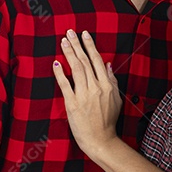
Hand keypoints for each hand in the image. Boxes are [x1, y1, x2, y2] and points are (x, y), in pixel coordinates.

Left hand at [52, 29, 122, 156]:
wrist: (101, 140)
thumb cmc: (108, 121)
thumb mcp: (116, 99)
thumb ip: (112, 81)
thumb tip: (109, 65)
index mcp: (107, 85)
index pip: (97, 60)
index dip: (90, 46)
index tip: (84, 34)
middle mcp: (96, 88)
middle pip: (85, 61)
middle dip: (77, 45)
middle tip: (69, 32)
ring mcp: (84, 95)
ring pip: (76, 69)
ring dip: (69, 53)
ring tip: (63, 41)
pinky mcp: (72, 104)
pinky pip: (65, 85)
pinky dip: (60, 73)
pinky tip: (56, 63)